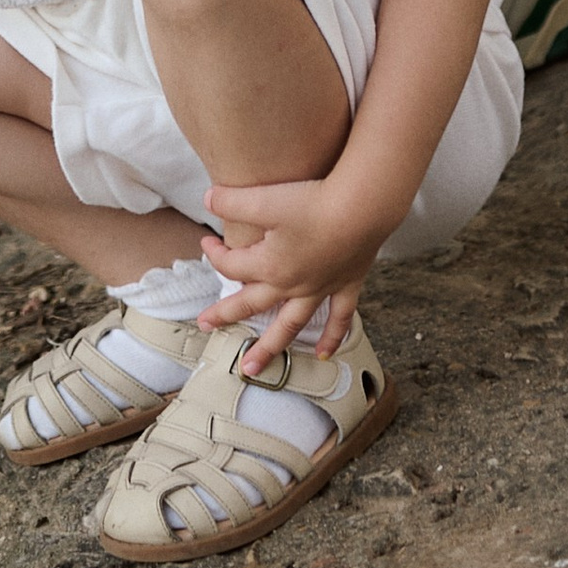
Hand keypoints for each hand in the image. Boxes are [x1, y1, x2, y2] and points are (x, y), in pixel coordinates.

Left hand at [202, 173, 388, 366]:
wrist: (361, 209)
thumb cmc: (313, 203)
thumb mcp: (264, 199)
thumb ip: (231, 201)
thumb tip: (207, 199)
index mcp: (270, 266)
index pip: (231, 266)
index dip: (214, 254)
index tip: (207, 242)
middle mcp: (292, 285)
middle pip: (252, 305)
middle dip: (226, 315)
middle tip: (205, 327)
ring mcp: (320, 289)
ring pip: (290, 326)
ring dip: (270, 347)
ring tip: (253, 368)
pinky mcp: (346, 285)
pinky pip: (338, 320)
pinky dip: (332, 338)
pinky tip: (324, 354)